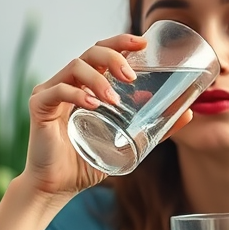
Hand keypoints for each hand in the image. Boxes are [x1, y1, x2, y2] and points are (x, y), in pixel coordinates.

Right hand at [21, 34, 192, 195]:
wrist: (57, 187)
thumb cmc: (87, 162)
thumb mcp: (128, 143)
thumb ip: (154, 128)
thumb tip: (189, 113)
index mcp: (87, 85)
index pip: (102, 52)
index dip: (121, 42)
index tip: (142, 43)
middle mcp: (68, 82)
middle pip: (90, 52)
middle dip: (113, 57)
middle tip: (131, 75)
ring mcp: (52, 92)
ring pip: (75, 67)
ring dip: (98, 79)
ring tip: (114, 99)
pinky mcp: (39, 106)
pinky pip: (58, 91)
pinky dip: (76, 94)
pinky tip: (92, 105)